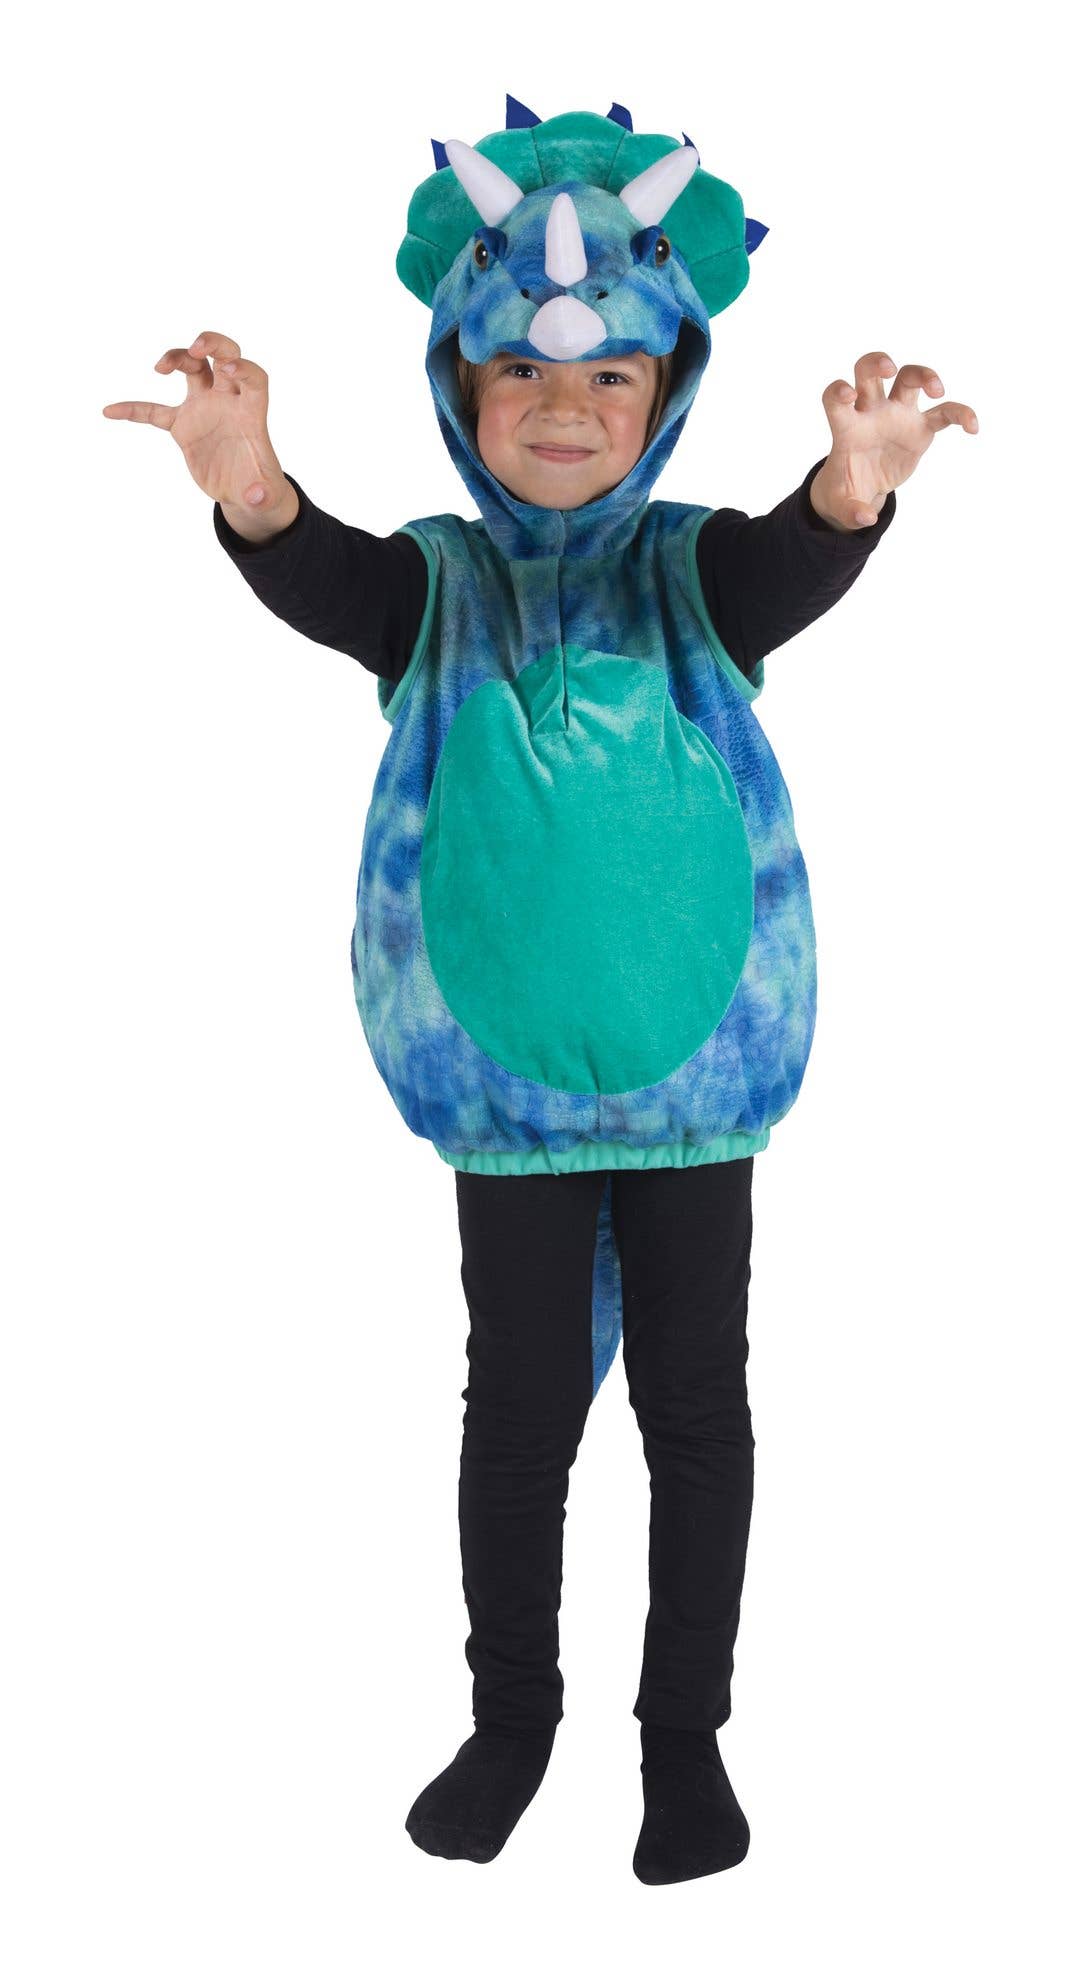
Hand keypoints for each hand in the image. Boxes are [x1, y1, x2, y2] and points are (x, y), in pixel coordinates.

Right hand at [102, 330, 297, 527]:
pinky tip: (111, 411)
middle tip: (194, 347)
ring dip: (177, 358)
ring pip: (192, 367)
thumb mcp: (265, 496)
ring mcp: (204, 408)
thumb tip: (256, 498)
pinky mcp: (183, 424)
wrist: (242, 491)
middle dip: (212, 344)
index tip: (230, 368)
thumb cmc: (259, 488)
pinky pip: (153, 411)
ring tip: (159, 369)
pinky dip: (133, 410)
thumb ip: (264, 496)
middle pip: (224, 357)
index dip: (245, 368)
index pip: (254, 378)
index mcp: (251, 413)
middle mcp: (228, 401)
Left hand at [810, 351, 978, 530]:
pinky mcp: (920, 427)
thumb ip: (850, 512)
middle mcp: (871, 412)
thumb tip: (866, 519)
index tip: (848, 395)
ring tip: (938, 390)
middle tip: (889, 369)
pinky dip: (960, 414)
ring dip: (923, 374)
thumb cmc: (846, 489)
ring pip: (909, 378)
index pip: (835, 398)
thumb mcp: (841, 505)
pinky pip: (944, 413)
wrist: (863, 488)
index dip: (838, 391)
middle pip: (869, 372)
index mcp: (847, 427)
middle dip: (877, 362)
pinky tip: (972, 427)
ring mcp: (897, 415)